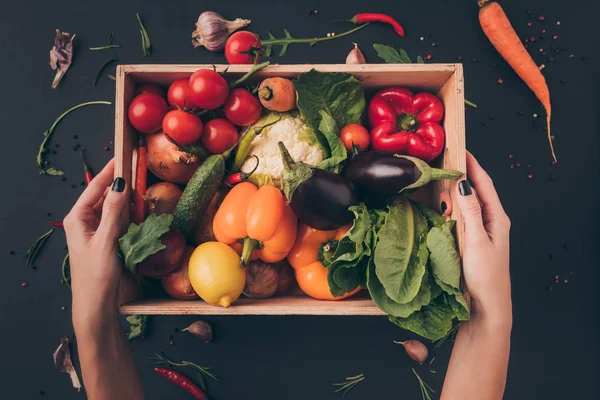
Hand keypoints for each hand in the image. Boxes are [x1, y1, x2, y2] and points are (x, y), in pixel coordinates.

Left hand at [63, 159, 128, 324]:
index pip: (95, 188)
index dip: (110, 171)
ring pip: (114, 207)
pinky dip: (131, 214)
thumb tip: (121, 184)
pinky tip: (142, 209)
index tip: (123, 156)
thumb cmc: (96, 275)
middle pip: (105, 195)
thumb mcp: (106, 242)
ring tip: (143, 185)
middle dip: (120, 183)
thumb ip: (114, 212)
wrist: (97, 305)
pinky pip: (120, 221)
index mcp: (78, 219)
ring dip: (127, 199)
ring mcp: (98, 231)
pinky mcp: (109, 241)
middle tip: (138, 169)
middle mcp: (86, 222)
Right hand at [453, 152, 511, 325]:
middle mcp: (491, 222)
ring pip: (468, 204)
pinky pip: (461, 217)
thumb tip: (463, 185)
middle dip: (463, 172)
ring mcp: (482, 232)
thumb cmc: (485, 276)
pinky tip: (440, 205)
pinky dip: (451, 207)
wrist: (487, 307)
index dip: (473, 165)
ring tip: (441, 176)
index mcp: (497, 218)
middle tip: (446, 158)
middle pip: (477, 190)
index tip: (460, 147)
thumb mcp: (476, 242)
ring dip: (456, 189)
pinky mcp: (471, 242)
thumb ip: (471, 212)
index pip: (485, 184)